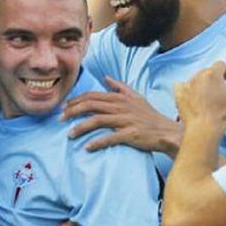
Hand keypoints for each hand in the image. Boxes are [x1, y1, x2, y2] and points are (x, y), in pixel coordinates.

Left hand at [62, 77, 181, 155]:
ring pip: (97, 120)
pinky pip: (111, 137)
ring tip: (69, 135)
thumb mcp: (136, 97)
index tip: (64, 107)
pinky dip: (98, 142)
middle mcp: (121, 106)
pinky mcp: (131, 134)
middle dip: (72, 111)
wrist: (166, 131)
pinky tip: (87, 147)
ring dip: (81, 127)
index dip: (76, 100)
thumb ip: (119, 86)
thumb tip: (105, 77)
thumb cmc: (149, 115)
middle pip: (91, 105)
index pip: (93, 95)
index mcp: (120, 98)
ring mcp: (126, 120)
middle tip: (60, 119)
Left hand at [174, 62, 225, 128]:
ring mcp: (187, 85)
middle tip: (217, 91)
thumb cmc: (223, 115)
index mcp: (213, 74)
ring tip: (205, 97)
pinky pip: (180, 86)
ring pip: (195, 79)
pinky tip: (191, 96)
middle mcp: (198, 76)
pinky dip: (186, 89)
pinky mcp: (179, 95)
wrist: (203, 129)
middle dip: (213, 79)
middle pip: (207, 72)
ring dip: (201, 84)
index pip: (220, 65)